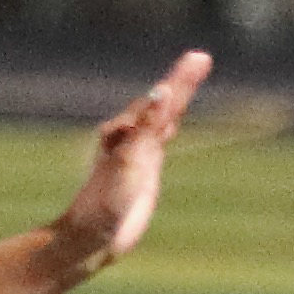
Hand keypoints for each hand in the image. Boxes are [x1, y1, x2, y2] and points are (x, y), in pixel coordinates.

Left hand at [53, 51, 213, 270]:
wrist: (93, 237)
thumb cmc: (106, 201)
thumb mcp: (129, 160)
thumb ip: (147, 126)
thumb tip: (161, 91)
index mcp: (130, 131)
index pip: (162, 98)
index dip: (182, 78)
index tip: (200, 57)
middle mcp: (133, 137)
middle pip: (164, 102)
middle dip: (182, 82)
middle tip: (200, 60)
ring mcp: (138, 153)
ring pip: (162, 118)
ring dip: (176, 99)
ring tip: (188, 80)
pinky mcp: (143, 173)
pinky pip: (159, 141)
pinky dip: (169, 126)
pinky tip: (171, 124)